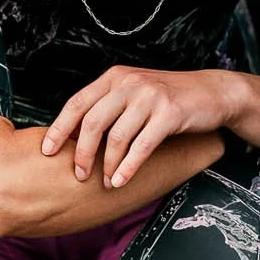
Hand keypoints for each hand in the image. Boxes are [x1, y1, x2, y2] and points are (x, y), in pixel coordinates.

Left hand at [41, 66, 236, 187]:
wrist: (212, 92)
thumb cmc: (168, 98)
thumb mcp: (134, 92)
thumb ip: (108, 106)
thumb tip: (74, 137)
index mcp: (114, 77)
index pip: (77, 103)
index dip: (60, 129)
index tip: (47, 151)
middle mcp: (129, 83)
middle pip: (93, 123)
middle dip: (82, 153)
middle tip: (79, 175)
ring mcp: (149, 97)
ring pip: (117, 137)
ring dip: (107, 165)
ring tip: (104, 182)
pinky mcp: (169, 113)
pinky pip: (142, 146)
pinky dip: (128, 167)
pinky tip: (121, 180)